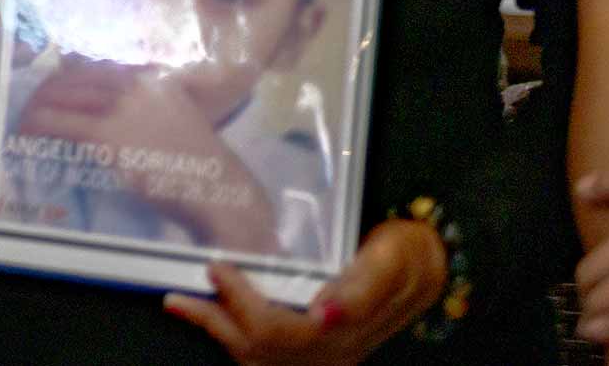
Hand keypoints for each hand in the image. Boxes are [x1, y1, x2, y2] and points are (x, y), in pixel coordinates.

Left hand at [20, 62, 275, 252]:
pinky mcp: (106, 135)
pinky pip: (58, 122)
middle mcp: (134, 84)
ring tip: (29, 121)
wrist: (219, 190)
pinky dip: (38, 125)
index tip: (58, 89)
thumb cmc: (202, 165)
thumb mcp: (180, 118)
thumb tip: (114, 107)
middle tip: (38, 106)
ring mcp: (120, 107)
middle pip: (75, 75)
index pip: (97, 65)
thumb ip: (150, 105)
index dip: (70, 76)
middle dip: (51, 90)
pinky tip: (29, 134)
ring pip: (61, 95)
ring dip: (39, 106)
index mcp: (152, 77)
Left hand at [163, 218, 447, 364]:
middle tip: (182, 291)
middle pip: (260, 348)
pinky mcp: (316, 353)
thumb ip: (365, 286)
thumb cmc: (408, 252)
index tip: (218, 268)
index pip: (279, 329)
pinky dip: (233, 336)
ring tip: (180, 303)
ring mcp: (324, 356)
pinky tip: (211, 315)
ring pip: (258, 357)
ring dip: (217, 331)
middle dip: (216, 320)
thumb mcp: (395, 256)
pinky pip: (264, 355)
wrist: (429, 266)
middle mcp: (333, 352)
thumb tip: (324, 312)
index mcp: (347, 330)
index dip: (242, 303)